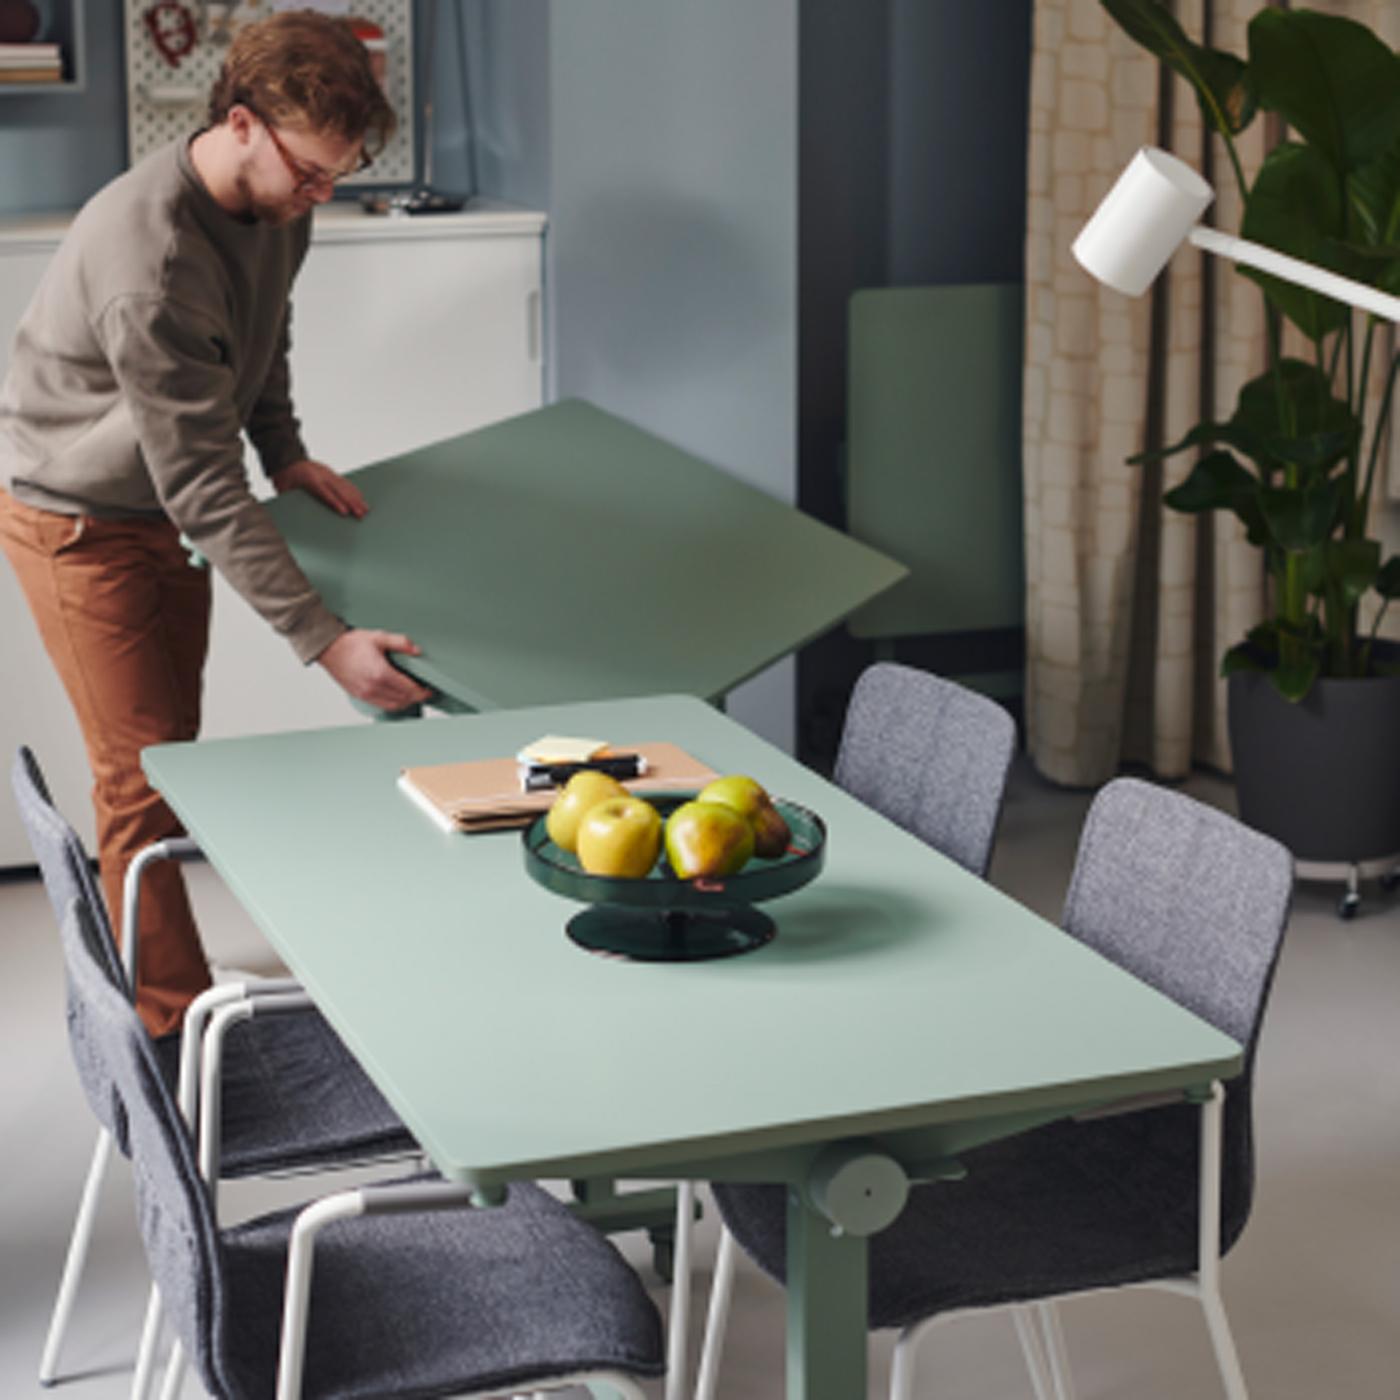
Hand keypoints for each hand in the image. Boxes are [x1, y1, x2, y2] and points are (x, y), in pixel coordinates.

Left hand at [272, 458, 367, 518]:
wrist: (285, 459)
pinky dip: (354, 490)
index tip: (344, 512)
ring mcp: (327, 472)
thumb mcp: (283, 489)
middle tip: (360, 514)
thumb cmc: (284, 477)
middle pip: (339, 489)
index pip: (324, 492)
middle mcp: (321, 474)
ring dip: (356, 498)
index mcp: (308, 477)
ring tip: (365, 509)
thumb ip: (293, 500)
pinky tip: (360, 497)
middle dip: (352, 502)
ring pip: (345, 485)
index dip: (335, 502)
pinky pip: (345, 482)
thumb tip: (299, 516)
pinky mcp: (330, 472)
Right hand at [317, 629, 433, 711]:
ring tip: (413, 695)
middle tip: (424, 691)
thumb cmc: (350, 643)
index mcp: (380, 673)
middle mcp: (373, 687)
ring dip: (406, 702)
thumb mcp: (379, 637)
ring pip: (393, 706)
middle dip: (417, 697)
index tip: (429, 689)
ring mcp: (366, 694)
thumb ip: (400, 643)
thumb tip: (417, 651)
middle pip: (403, 700)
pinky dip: (393, 704)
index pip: (409, 689)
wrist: (328, 649)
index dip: (422, 691)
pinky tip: (397, 696)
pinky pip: (382, 705)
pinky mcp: (360, 696)